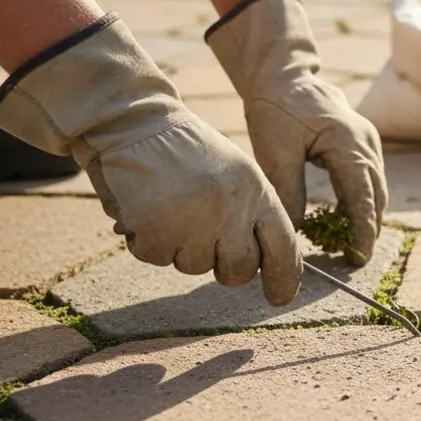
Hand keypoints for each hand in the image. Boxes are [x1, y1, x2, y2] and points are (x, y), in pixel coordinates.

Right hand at [0, 15, 302, 303]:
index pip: (284, 247)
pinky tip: (147, 210)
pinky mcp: (157, 229)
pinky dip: (149, 241)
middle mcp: (231, 209)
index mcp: (257, 192)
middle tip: (205, 242)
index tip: (280, 298)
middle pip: (239, 270)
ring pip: (195, 266)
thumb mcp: (236, 173)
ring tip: (171, 208)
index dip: (285, 278)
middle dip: (224, 268)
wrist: (135, 123)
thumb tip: (267, 265)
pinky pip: (157, 258)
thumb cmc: (188, 152)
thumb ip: (254, 215)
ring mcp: (194, 221)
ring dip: (181, 248)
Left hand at [207, 0, 386, 265]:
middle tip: (356, 259)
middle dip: (369, 228)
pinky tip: (345, 218)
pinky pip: (370, 177)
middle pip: (377, 196)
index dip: (362, 230)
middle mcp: (366, 143)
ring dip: (367, 216)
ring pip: (377, 188)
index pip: (362, 197)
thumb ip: (289, 190)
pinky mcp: (364, 142)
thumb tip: (295, 230)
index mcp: (347, 143)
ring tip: (351, 245)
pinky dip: (362, 199)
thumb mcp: (275, 150)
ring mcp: (369, 141)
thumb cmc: (276, 107)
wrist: (285, 75)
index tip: (358, 256)